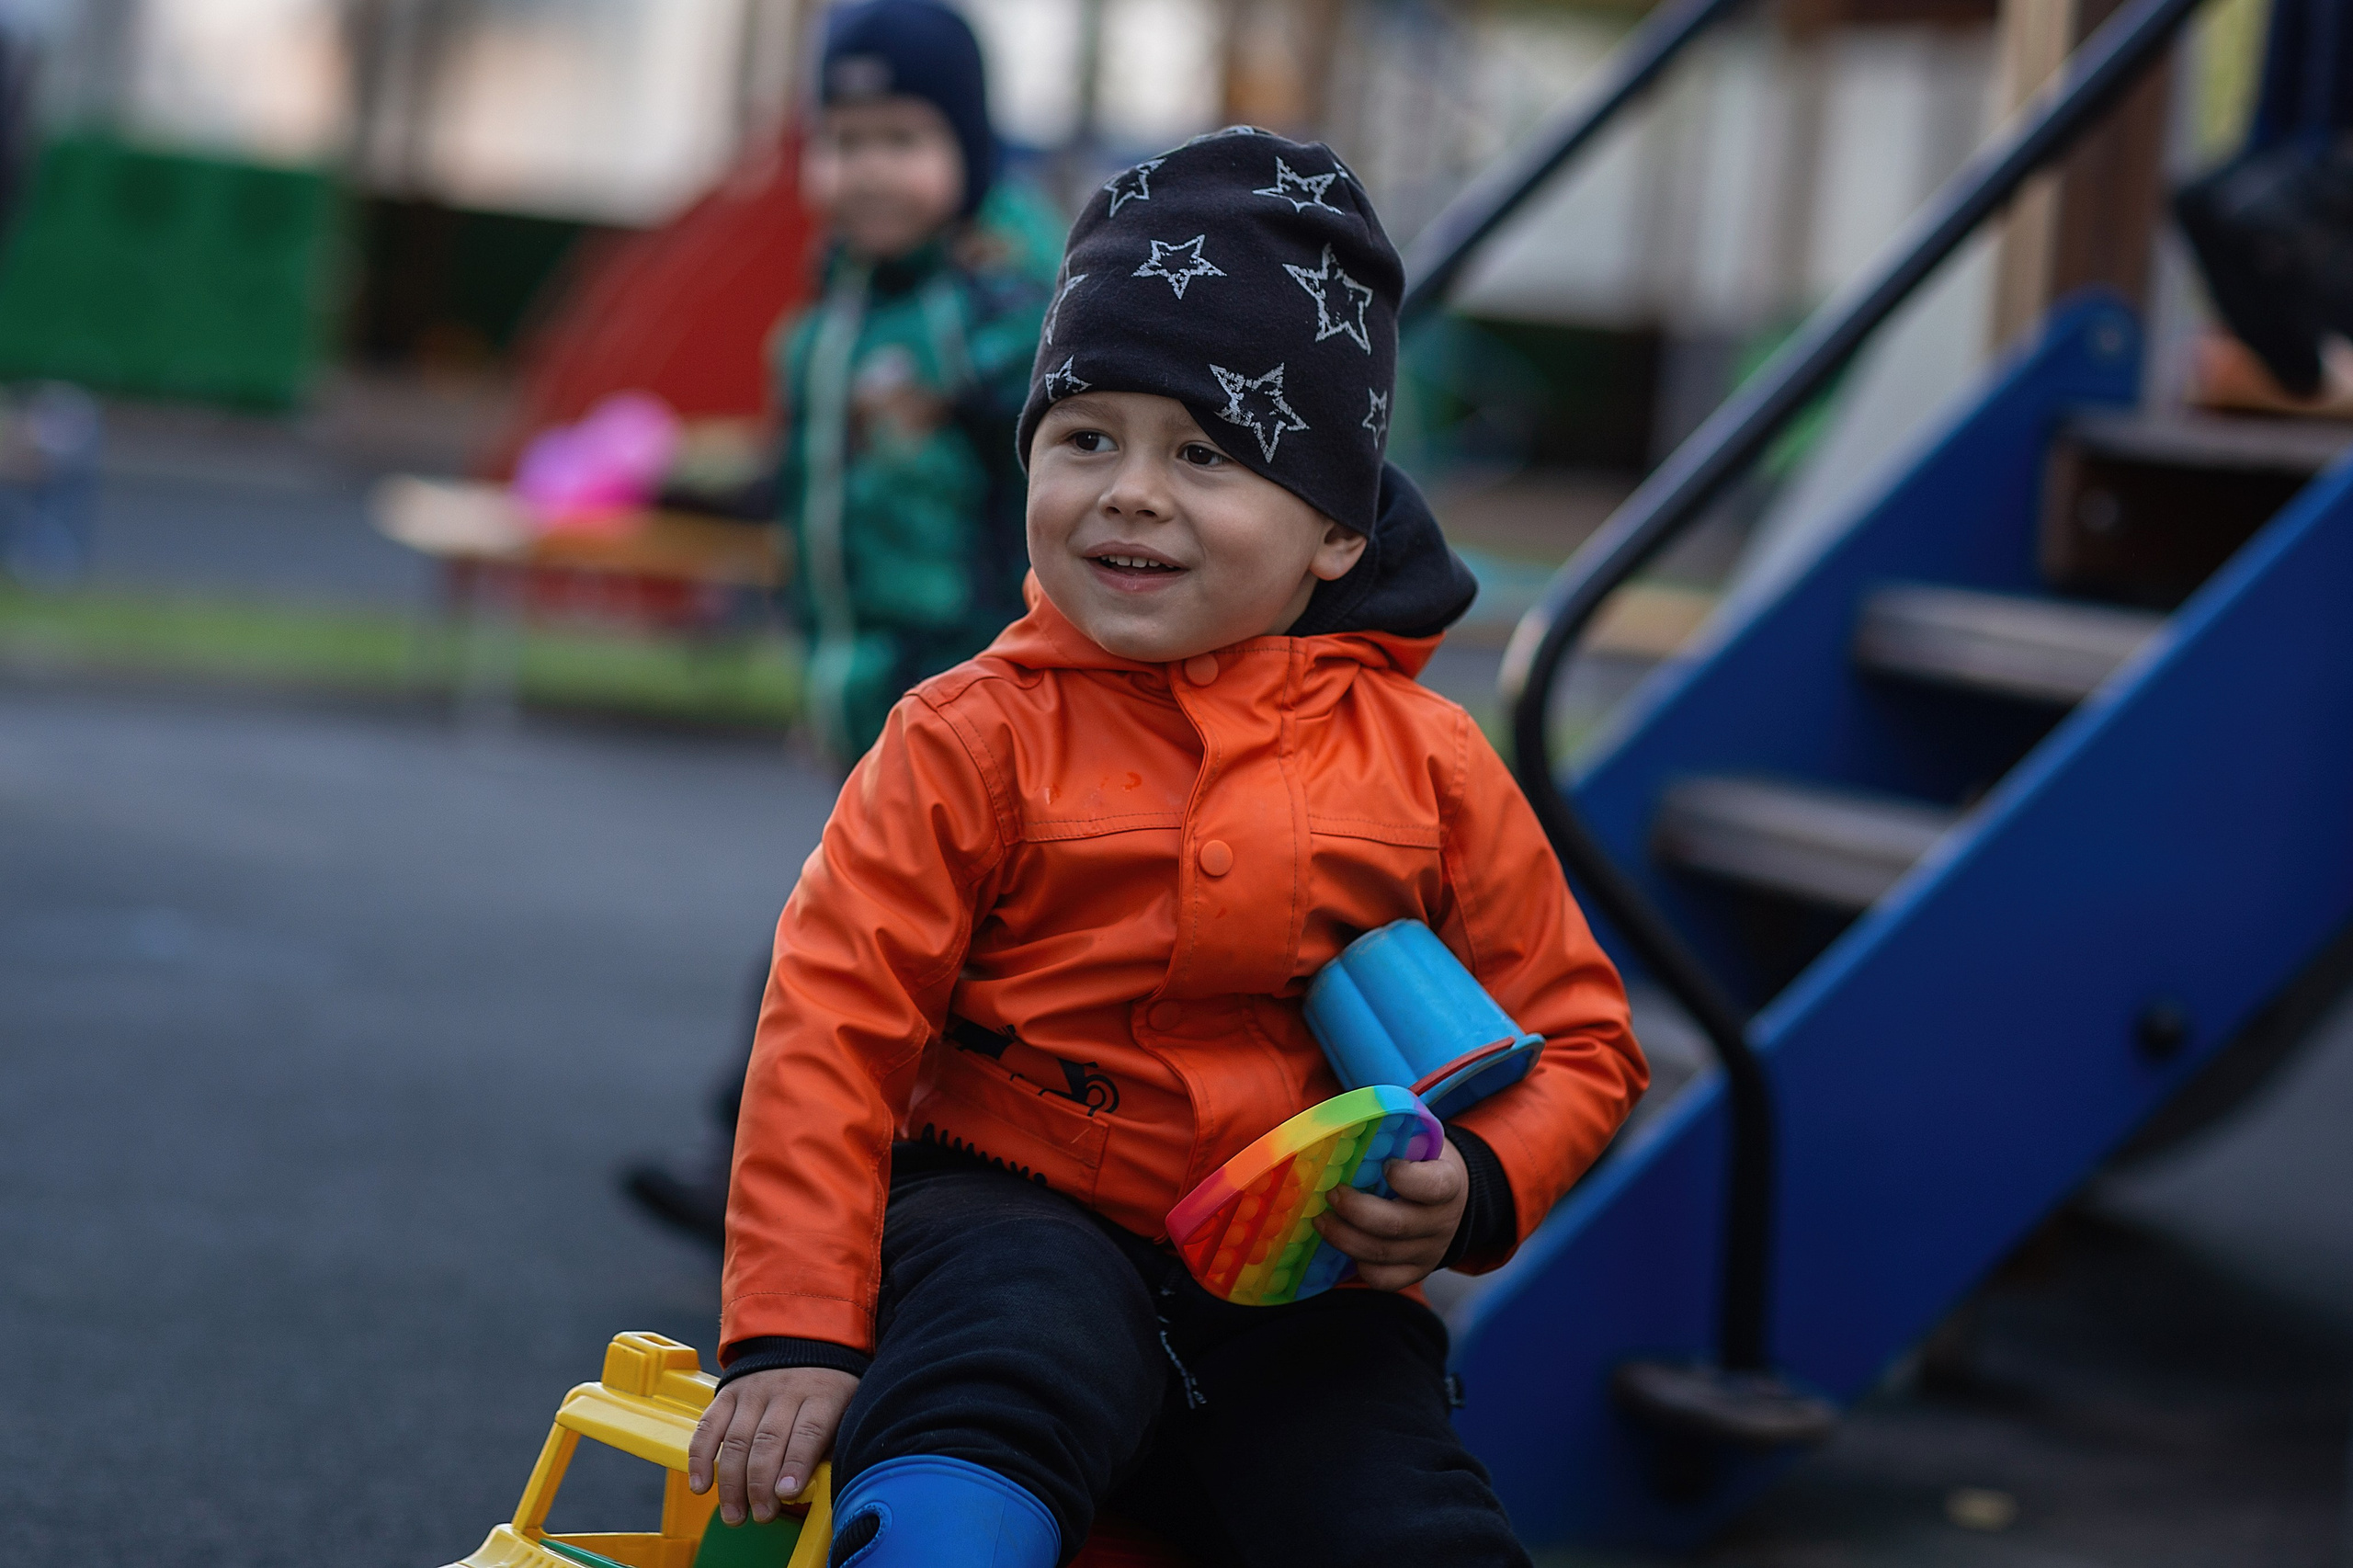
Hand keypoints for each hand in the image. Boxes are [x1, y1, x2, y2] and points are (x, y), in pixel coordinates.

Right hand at [687, 1366, 859, 1525]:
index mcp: (822, 1395)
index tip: (787, 1494)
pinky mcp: (728, 1392)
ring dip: (732, 1483)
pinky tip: (701, 1485)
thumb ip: (836, 1444)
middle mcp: (786, 1390)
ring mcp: (754, 1390)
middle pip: (769, 1440)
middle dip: (761, 1484)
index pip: (808, 1431)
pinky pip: (709, 1426)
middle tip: (761, 1514)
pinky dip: (700, 1458)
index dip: (796, 1464)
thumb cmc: (828, 1390)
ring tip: (734, 1514)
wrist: (803, 1340)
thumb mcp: (848, 1409)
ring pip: (738, 1439)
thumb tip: (826, 1486)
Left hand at [1313, 1136, 1467, 1291]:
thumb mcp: (1420, 1142)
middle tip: (1331, 1194)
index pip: (1433, 1187)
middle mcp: (1442, 1222)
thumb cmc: (1424, 1162)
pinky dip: (1359, 1264)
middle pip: (1395, 1225)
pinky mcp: (1415, 1272)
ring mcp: (1429, 1252)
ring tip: (1321, 1219)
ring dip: (1343, 1237)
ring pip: (1382, 1254)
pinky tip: (1346, 1245)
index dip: (1406, 1178)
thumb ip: (1393, 1134)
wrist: (1453, 1200)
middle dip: (1355, 1210)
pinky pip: (1384, 1279)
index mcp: (1448, 1183)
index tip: (1386, 1166)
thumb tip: (1337, 1118)